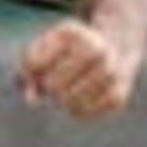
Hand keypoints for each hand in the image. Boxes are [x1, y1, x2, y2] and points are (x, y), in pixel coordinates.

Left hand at [17, 18, 141, 118]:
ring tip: (69, 89)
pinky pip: (82, 114)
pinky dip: (76, 111)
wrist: (114, 47)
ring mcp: (111, 71)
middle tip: (56, 80)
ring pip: (68, 102)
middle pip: (52, 85)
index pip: (34, 63)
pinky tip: (82, 98)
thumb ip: (27, 73)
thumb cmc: (68, 52)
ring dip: (62, 101)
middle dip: (48, 86)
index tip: (39, 64)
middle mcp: (95, 49)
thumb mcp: (45, 50)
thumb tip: (31, 102)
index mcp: (71, 33)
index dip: (30, 70)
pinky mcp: (118, 95)